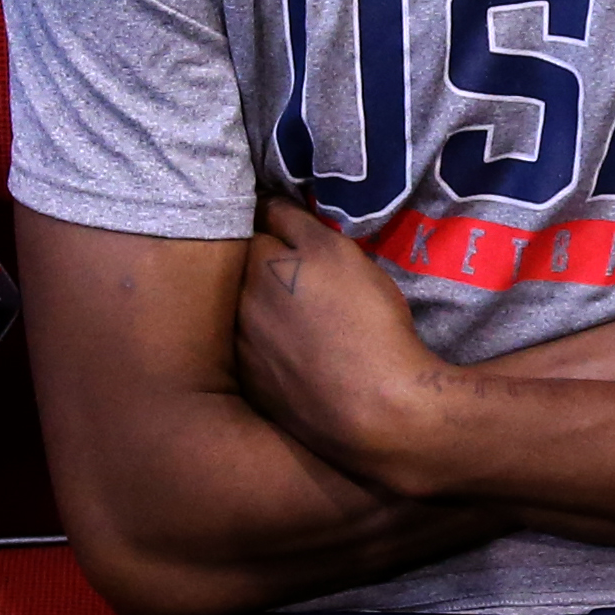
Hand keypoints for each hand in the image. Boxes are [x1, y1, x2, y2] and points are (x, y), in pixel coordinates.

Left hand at [234, 195, 449, 486]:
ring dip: (263, 307)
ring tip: (301, 316)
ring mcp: (242, 350)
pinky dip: (269, 348)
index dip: (275, 220)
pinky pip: (255, 354)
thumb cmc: (365, 322)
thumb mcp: (338, 254)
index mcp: (257, 266)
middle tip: (300, 271)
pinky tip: (299, 353)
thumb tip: (264, 202)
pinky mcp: (254, 388)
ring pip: (247, 313)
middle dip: (263, 264)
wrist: (376, 411)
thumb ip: (294, 222)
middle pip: (245, 270)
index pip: (255, 224)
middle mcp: (237, 306)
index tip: (289, 222)